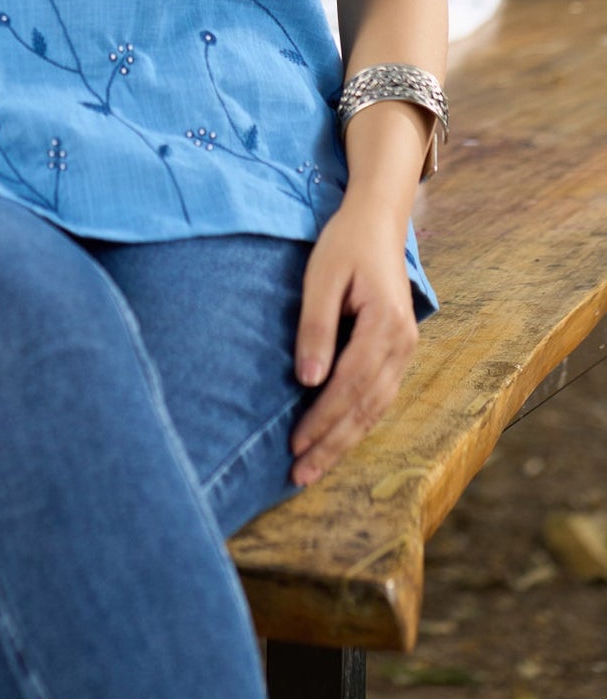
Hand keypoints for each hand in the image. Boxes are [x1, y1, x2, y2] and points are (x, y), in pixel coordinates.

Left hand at [289, 199, 419, 487]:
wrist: (377, 222)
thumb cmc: (344, 246)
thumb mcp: (321, 278)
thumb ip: (316, 328)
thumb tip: (308, 381)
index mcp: (385, 325)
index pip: (349, 385)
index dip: (322, 419)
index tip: (294, 445)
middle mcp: (402, 344)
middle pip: (365, 407)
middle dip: (332, 444)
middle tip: (299, 476)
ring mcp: (405, 349)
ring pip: (375, 408)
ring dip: (344, 441)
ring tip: (313, 469)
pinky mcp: (398, 350)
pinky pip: (380, 397)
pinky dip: (358, 423)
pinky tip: (337, 439)